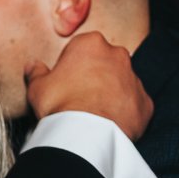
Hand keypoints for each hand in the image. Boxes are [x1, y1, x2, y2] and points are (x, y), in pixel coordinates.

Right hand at [27, 31, 152, 139]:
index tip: (65, 82)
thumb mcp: (37, 87)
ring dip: (111, 94)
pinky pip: (135, 105)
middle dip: (96, 75)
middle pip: (105, 62)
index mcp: (91, 44)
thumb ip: (36, 73)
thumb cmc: (59, 104)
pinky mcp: (145, 103)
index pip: (82, 48)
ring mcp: (135, 79)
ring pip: (122, 83)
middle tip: (79, 97)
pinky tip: (109, 125)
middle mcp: (118, 55)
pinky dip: (125, 113)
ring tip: (94, 115)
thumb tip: (32, 66)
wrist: (87, 134)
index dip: (72, 65)